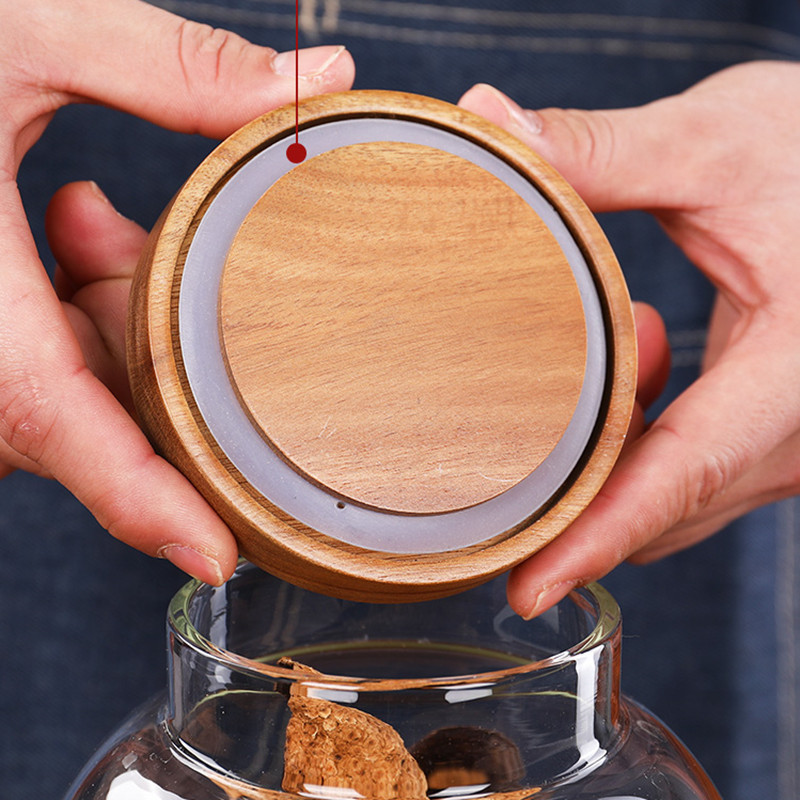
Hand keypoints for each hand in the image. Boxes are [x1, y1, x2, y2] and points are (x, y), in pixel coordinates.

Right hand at [1, 0, 353, 582]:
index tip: (217, 556)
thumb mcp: (25, 28)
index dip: (142, 501)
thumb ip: (178, 69)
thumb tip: (321, 73)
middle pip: (82, 410)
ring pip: (61, 388)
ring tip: (83, 212)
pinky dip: (70, 310)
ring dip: (108, 314)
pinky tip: (65, 226)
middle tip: (120, 233)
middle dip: (145, 343)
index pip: (59, 420)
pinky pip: (32, 362)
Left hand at [459, 61, 799, 616]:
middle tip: (511, 428)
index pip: (679, 475)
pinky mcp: (770, 432)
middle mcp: (797, 430)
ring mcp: (787, 441)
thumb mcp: (721, 144)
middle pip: (659, 506)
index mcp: (797, 371)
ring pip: (670, 496)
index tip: (528, 588)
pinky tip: (644, 349)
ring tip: (617, 342)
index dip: (596, 537)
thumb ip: (600, 149)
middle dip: (578, 486)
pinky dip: (642, 436)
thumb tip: (488, 120)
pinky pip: (689, 471)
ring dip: (611, 448)